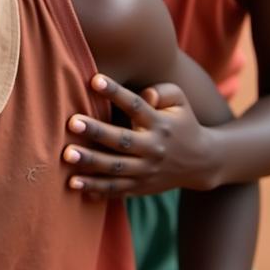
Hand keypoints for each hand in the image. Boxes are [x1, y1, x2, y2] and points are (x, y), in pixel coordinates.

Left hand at [63, 73, 220, 197]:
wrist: (202, 163)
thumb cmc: (182, 123)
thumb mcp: (181, 102)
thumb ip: (164, 91)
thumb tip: (147, 94)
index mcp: (160, 124)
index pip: (136, 106)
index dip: (116, 92)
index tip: (94, 79)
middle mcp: (152, 148)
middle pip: (122, 140)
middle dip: (96, 131)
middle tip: (71, 122)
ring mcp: (146, 171)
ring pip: (116, 169)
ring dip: (90, 163)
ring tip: (67, 156)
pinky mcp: (140, 187)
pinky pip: (116, 190)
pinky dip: (96, 189)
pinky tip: (74, 184)